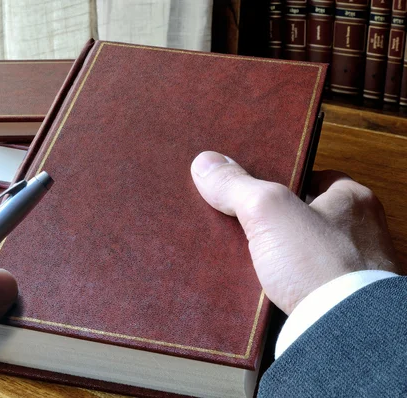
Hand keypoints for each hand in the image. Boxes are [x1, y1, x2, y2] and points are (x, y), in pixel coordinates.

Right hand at [191, 151, 398, 314]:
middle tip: (244, 221)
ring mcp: (353, 268)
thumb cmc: (320, 265)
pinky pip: (304, 283)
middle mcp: (360, 233)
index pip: (317, 176)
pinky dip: (283, 283)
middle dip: (275, 220)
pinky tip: (259, 287)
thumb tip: (206, 163)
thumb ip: (237, 185)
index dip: (283, 180)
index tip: (256, 187)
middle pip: (307, 214)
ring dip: (277, 254)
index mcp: (354, 201)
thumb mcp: (268, 211)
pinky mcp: (339, 299)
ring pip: (304, 251)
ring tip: (244, 256)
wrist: (342, 331)